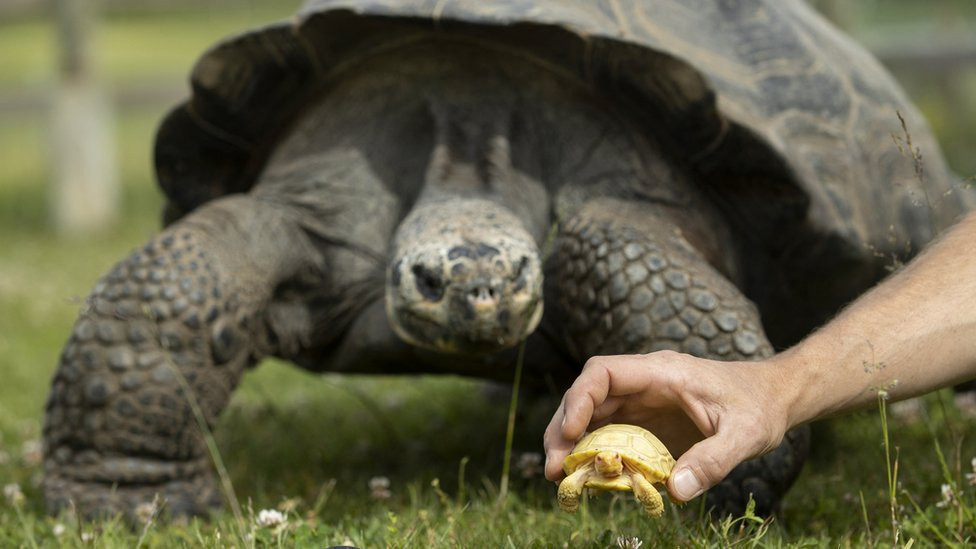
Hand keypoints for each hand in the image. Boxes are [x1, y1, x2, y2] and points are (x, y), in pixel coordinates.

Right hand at [543, 351, 791, 501]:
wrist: (773, 398)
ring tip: (560, 477)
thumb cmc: (759, 407)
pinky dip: (595, 454)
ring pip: (592, 415)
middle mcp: (644, 383)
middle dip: (563, 428)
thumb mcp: (745, 436)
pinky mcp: (645, 421)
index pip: (603, 372)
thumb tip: (676, 491)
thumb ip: (713, 461)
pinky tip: (589, 479)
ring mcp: (642, 401)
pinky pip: (610, 434)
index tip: (569, 433)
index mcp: (662, 373)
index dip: (579, 399)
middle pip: (587, 396)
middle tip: (554, 468)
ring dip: (572, 443)